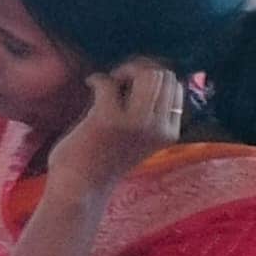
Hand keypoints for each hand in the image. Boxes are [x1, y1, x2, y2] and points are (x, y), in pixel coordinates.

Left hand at [46, 57, 185, 193]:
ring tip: (107, 85)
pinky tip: (90, 84)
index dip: (153, 77)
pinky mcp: (109, 120)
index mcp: (170, 131)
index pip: (175, 87)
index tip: (130, 85)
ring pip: (146, 73)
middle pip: (163, 75)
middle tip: (117, 81)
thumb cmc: (103, 159)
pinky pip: (109, 82)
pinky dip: (97, 79)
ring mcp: (136, 123)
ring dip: (123, 71)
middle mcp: (159, 127)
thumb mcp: (137, 135)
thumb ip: (147, 109)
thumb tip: (144, 67)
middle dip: (139, 69)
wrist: (80, 188)